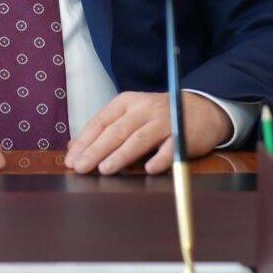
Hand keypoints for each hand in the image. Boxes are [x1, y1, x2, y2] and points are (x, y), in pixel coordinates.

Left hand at [64, 92, 229, 174]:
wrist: (201, 110)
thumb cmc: (159, 116)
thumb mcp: (130, 115)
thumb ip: (105, 129)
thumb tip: (74, 146)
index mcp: (127, 102)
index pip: (100, 122)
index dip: (85, 141)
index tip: (71, 160)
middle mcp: (143, 108)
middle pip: (116, 131)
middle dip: (96, 150)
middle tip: (81, 168)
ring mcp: (164, 121)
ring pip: (138, 139)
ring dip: (121, 155)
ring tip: (104, 169)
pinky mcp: (182, 135)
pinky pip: (169, 148)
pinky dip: (160, 159)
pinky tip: (149, 170)